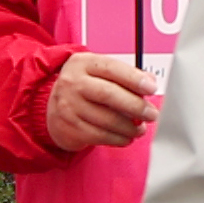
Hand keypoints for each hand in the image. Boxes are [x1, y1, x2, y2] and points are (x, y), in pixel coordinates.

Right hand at [40, 52, 163, 153]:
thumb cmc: (83, 88)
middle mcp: (73, 83)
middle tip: (151, 114)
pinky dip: (118, 139)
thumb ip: (123, 75)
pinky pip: (100, 136)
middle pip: (109, 95)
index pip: (112, 68)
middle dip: (135, 106)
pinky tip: (126, 137)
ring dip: (129, 127)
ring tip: (140, 128)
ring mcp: (69, 106)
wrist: (52, 107)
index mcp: (83, 63)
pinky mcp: (70, 128)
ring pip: (106, 120)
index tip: (151, 88)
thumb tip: (150, 83)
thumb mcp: (98, 72)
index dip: (134, 79)